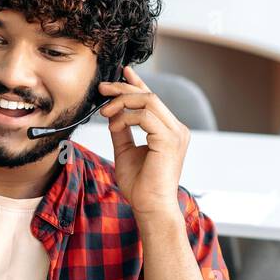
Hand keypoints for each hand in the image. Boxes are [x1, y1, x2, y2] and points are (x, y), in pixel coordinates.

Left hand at [97, 65, 190, 220]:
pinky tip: (114, 125)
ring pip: (148, 101)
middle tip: (102, 89)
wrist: (150, 207)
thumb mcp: (125, 151)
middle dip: (123, 88)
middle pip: (150, 96)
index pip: (153, 100)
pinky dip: (126, 117)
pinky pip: (145, 116)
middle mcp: (177, 129)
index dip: (137, 84)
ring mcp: (176, 133)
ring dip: (122, 102)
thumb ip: (121, 131)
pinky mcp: (170, 139)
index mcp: (169, 131)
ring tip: (105, 112)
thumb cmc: (140, 186)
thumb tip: (111, 113)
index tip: (122, 72)